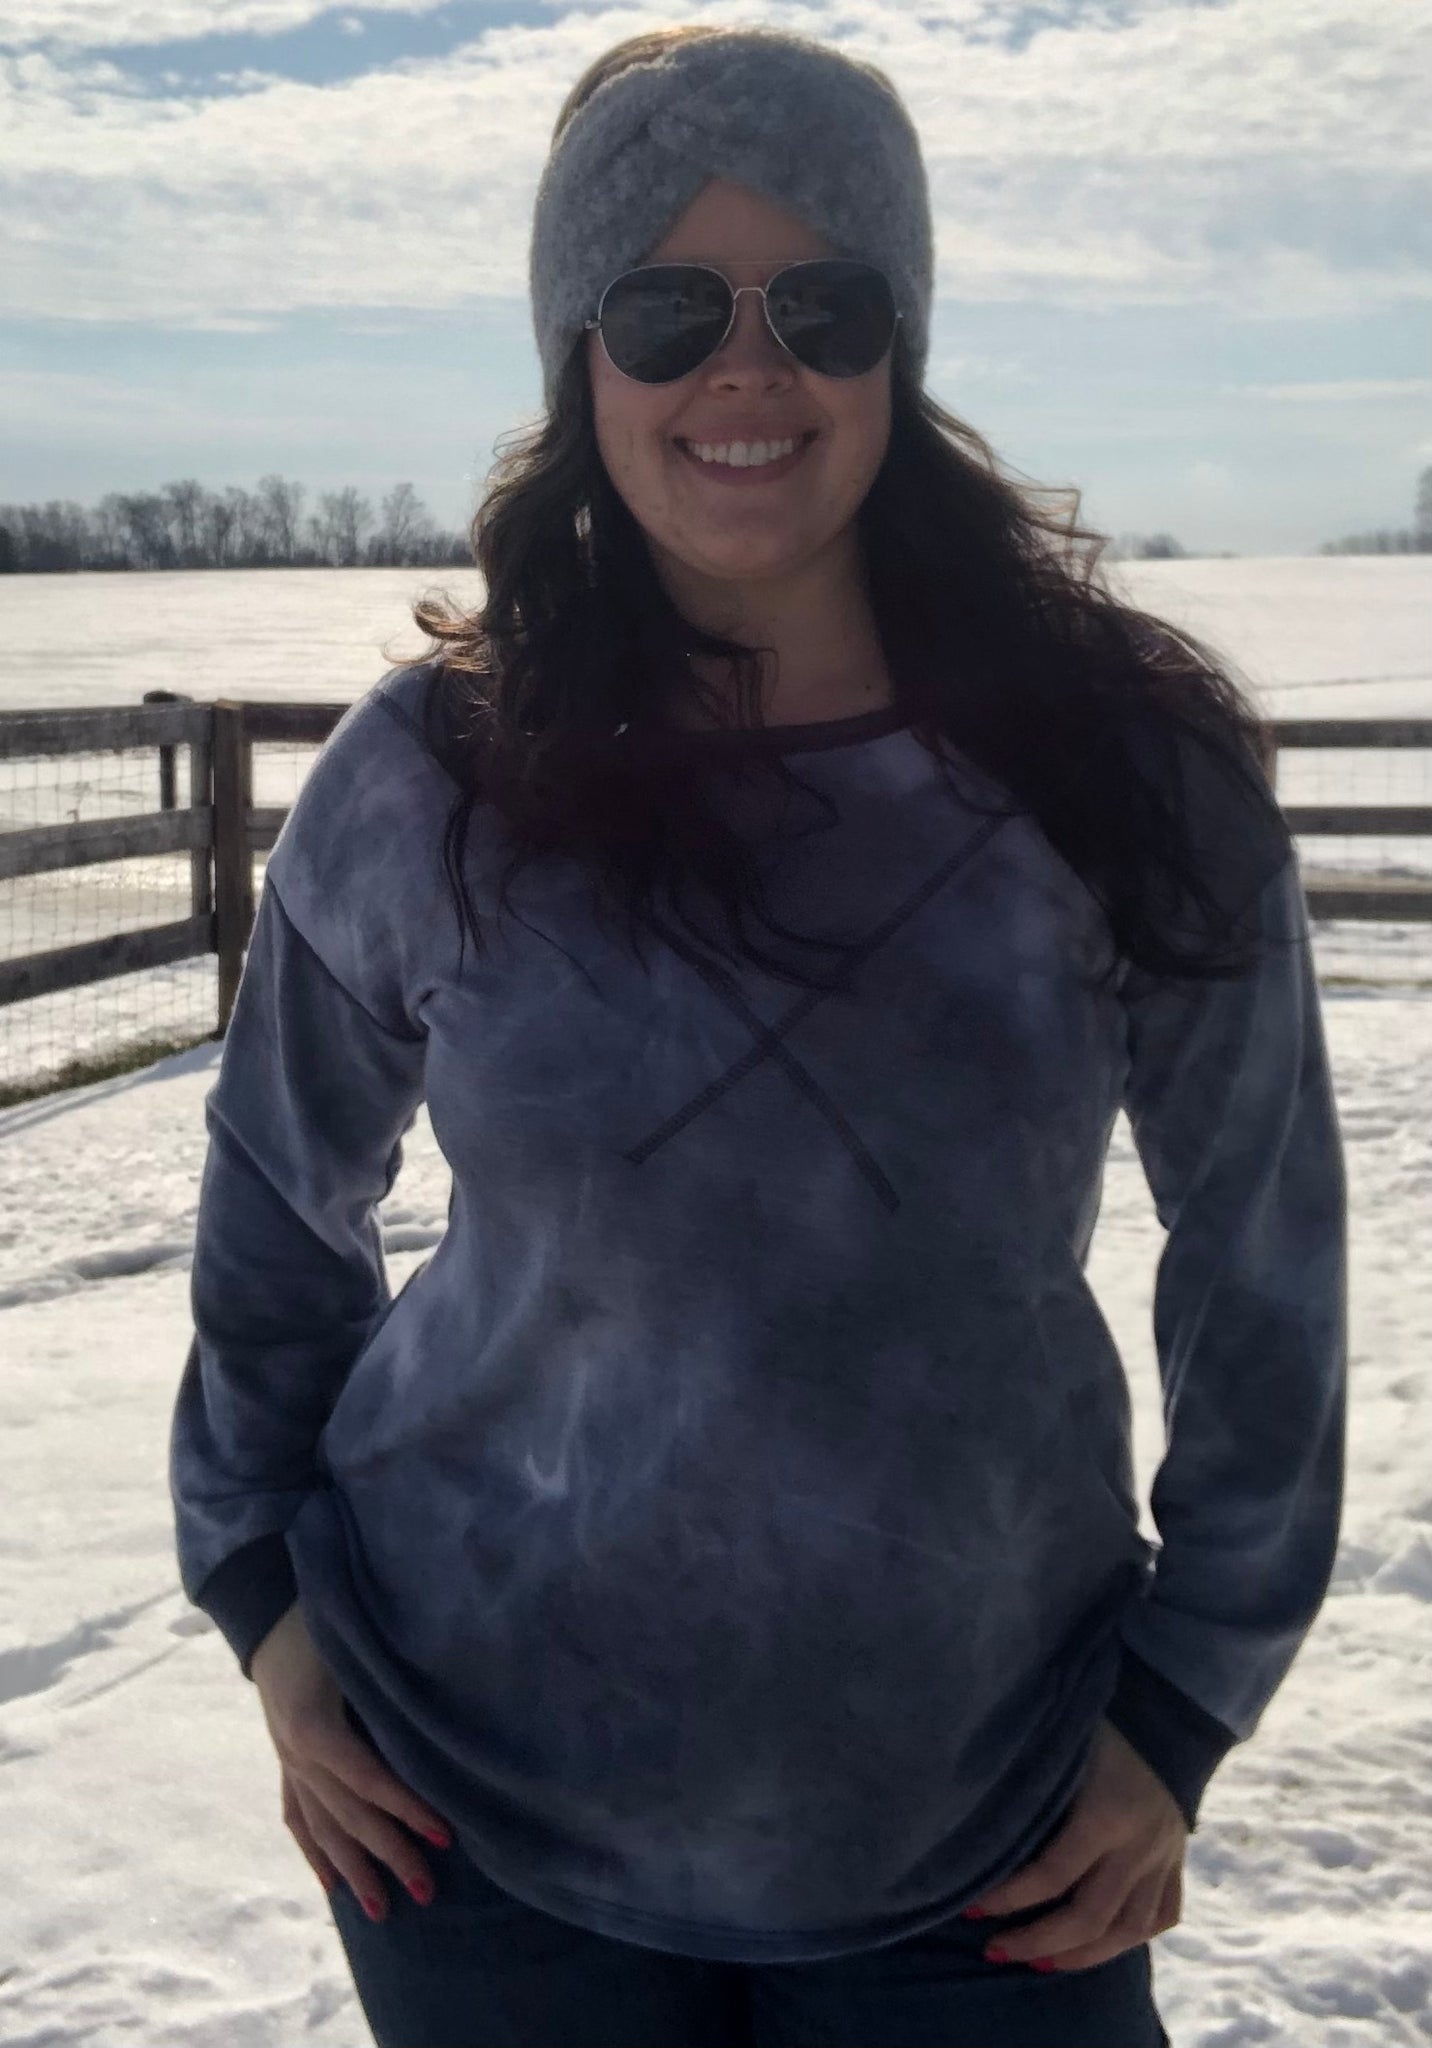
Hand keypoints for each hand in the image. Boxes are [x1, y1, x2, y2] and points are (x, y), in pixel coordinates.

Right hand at [250, 1600, 453, 1921]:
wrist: (270, 1612)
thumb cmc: (323, 1620)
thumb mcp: (353, 1645)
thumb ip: (388, 1683)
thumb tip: (441, 1713)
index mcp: (314, 1724)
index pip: (367, 1779)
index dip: (406, 1808)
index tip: (445, 1835)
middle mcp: (296, 1752)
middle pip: (347, 1813)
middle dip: (389, 1853)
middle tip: (427, 1890)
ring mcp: (286, 1760)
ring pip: (321, 1826)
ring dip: (352, 1869)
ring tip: (380, 1910)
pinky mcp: (285, 1760)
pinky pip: (298, 1815)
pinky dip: (314, 1852)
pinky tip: (333, 1886)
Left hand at [960, 1717, 1187, 1973]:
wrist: (1164, 1704)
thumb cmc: (1096, 1717)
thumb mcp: (1059, 1742)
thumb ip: (1026, 1783)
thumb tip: (965, 1815)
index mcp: (1106, 1813)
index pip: (1052, 1875)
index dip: (1009, 1898)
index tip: (971, 1909)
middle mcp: (1139, 1843)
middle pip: (1090, 1917)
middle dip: (1038, 1941)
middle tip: (995, 1951)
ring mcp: (1164, 1855)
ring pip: (1129, 1929)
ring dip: (1083, 1954)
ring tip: (1043, 1964)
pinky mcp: (1178, 1858)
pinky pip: (1164, 1913)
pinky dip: (1133, 1936)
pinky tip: (1101, 1944)